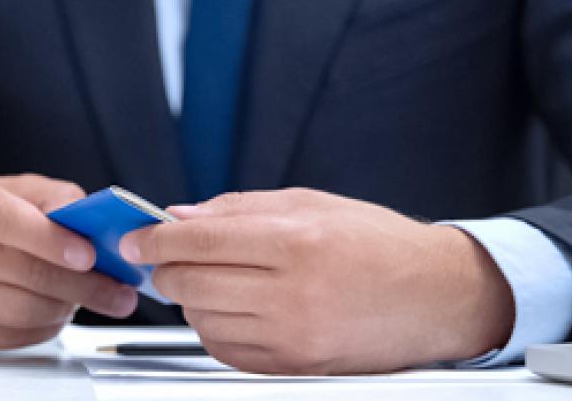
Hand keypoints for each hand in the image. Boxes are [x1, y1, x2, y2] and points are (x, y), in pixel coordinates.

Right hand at [0, 171, 137, 354]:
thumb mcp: (7, 190)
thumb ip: (52, 197)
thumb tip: (93, 219)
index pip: (4, 218)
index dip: (50, 238)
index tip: (89, 253)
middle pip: (27, 273)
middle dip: (86, 284)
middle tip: (120, 290)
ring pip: (26, 310)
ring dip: (70, 306)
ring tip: (89, 296)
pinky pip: (13, 337)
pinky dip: (46, 326)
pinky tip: (55, 310)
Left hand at [120, 188, 514, 374]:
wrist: (435, 297)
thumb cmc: (379, 243)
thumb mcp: (313, 204)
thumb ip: (241, 208)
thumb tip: (181, 216)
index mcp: (298, 240)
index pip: (201, 239)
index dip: (156, 238)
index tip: (135, 238)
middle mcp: (293, 292)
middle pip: (193, 282)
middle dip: (168, 266)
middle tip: (166, 255)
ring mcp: (293, 337)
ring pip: (203, 319)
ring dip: (191, 297)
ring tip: (208, 278)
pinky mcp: (294, 367)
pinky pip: (226, 351)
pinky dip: (215, 327)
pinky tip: (231, 307)